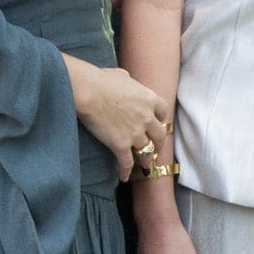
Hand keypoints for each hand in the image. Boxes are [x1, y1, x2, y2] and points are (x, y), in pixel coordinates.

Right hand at [61, 55, 168, 181]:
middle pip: (159, 134)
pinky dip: (126, 171)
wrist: (90, 92)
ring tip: (147, 167)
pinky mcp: (121, 145)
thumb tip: (126, 82)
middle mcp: (147, 117)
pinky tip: (125, 177)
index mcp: (149, 99)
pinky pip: (127, 162)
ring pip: (146, 151)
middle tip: (156, 149)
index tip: (158, 123)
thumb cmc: (103, 80)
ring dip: (146, 160)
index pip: (163, 111)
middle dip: (158, 143)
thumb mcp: (123, 76)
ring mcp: (135, 133)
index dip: (161, 119)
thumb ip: (130, 83)